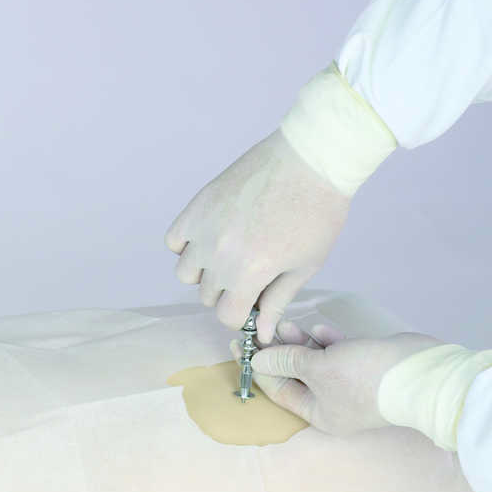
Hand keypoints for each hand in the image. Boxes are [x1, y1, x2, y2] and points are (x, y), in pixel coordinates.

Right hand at [167, 130, 350, 343]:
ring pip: (185, 272)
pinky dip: (186, 245)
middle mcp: (219, 255)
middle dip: (228, 292)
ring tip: (227, 255)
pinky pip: (174, 241)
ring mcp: (204, 230)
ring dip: (204, 271)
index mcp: (249, 273)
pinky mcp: (197, 207)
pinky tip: (210, 238)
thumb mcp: (305, 265)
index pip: (227, 316)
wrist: (311, 160)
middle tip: (249, 272)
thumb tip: (262, 332)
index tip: (254, 301)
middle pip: (207, 296)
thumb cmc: (317, 211)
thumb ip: (277, 300)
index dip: (243, 313)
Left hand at [245, 320, 440, 434]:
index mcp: (318, 413)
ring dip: (302, 342)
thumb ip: (287, 361)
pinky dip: (329, 341)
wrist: (425, 374)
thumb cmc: (368, 377)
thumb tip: (257, 359)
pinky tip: (323, 329)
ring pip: (317, 361)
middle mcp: (333, 402)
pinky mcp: (367, 365)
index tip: (239, 345)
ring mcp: (351, 384)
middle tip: (262, 327)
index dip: (257, 367)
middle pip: (296, 374)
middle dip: (280, 350)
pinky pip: (340, 353)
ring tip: (288, 322)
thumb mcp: (319, 368)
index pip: (278, 390)